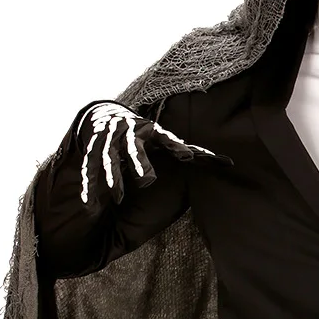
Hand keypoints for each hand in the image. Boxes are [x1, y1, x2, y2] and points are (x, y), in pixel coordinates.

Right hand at [78, 101, 226, 205]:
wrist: (104, 115)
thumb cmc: (146, 138)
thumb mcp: (169, 144)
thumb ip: (197, 156)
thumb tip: (230, 164)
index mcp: (153, 132)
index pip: (166, 138)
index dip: (176, 147)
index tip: (188, 158)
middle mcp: (130, 133)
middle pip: (135, 147)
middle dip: (140, 162)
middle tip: (148, 181)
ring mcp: (108, 140)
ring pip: (109, 157)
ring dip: (114, 177)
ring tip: (120, 198)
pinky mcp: (90, 149)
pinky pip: (89, 167)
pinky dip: (89, 184)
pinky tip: (88, 203)